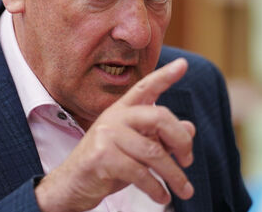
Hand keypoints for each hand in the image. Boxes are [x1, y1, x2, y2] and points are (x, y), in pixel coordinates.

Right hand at [35, 58, 195, 211]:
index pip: (146, 87)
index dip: (165, 76)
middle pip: (159, 117)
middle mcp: (114, 116)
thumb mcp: (136, 149)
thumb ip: (161, 137)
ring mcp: (106, 135)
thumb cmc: (107, 164)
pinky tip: (162, 196)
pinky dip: (156, 188)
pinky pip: (140, 173)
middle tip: (188, 161)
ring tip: (185, 190)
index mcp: (122, 109)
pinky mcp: (102, 156)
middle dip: (181, 140)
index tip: (184, 64)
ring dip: (174, 175)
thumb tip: (190, 128)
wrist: (71, 185)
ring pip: (153, 152)